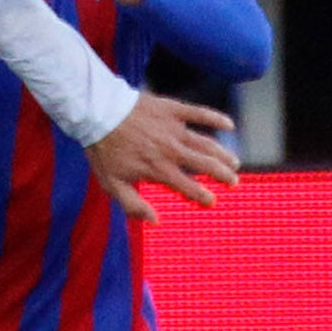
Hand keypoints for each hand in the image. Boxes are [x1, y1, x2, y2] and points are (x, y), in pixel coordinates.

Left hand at [84, 93, 240, 220]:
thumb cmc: (104, 151)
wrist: (97, 114)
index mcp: (159, 170)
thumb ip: (134, 205)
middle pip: (205, 165)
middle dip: (222, 175)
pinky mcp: (173, 109)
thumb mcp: (113, 185)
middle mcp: (172, 151)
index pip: (189, 187)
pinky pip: (200, 113)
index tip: (212, 201)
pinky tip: (229, 124)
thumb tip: (155, 221)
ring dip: (223, 154)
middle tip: (233, 181)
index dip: (203, 196)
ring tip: (234, 162)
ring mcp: (174, 129)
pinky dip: (216, 118)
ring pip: (207, 143)